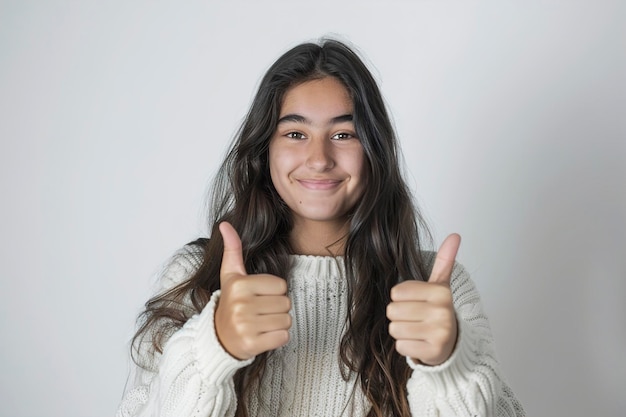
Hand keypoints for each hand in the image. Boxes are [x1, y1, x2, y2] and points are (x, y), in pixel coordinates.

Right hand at [214, 222, 291, 359]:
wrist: (218, 338)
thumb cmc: (231, 303)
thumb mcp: (230, 276)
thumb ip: (232, 250)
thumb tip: (225, 224)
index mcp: (239, 285)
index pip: (281, 285)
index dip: (274, 292)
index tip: (257, 297)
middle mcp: (240, 305)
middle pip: (285, 303)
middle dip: (277, 308)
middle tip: (259, 312)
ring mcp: (245, 326)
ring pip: (286, 320)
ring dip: (278, 323)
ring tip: (260, 323)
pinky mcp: (251, 345)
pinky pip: (283, 337)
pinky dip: (277, 338)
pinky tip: (262, 336)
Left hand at [386, 234, 460, 365]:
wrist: (452, 343)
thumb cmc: (437, 311)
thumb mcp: (440, 286)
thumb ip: (444, 260)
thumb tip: (455, 235)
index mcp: (441, 292)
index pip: (396, 292)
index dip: (401, 298)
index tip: (417, 302)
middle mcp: (442, 312)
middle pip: (392, 310)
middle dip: (399, 315)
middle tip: (416, 317)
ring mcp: (439, 333)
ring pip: (394, 329)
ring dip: (401, 330)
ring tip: (417, 329)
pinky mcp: (433, 352)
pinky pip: (400, 346)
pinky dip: (406, 345)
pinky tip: (419, 342)